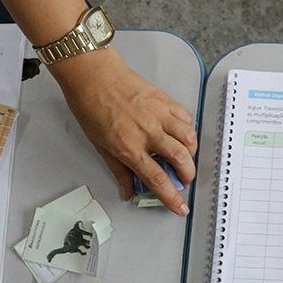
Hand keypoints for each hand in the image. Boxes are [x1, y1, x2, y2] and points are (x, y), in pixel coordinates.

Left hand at [50, 46, 197, 215]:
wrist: (93, 75)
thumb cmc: (91, 107)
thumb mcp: (100, 146)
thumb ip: (119, 170)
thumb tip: (128, 191)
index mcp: (129, 147)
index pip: (157, 179)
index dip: (172, 197)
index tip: (180, 207)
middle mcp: (147, 133)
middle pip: (181, 160)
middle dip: (188, 175)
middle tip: (184, 179)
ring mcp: (158, 115)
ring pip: (189, 139)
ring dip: (191, 153)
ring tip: (184, 157)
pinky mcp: (164, 101)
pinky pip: (185, 119)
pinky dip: (188, 130)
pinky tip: (181, 134)